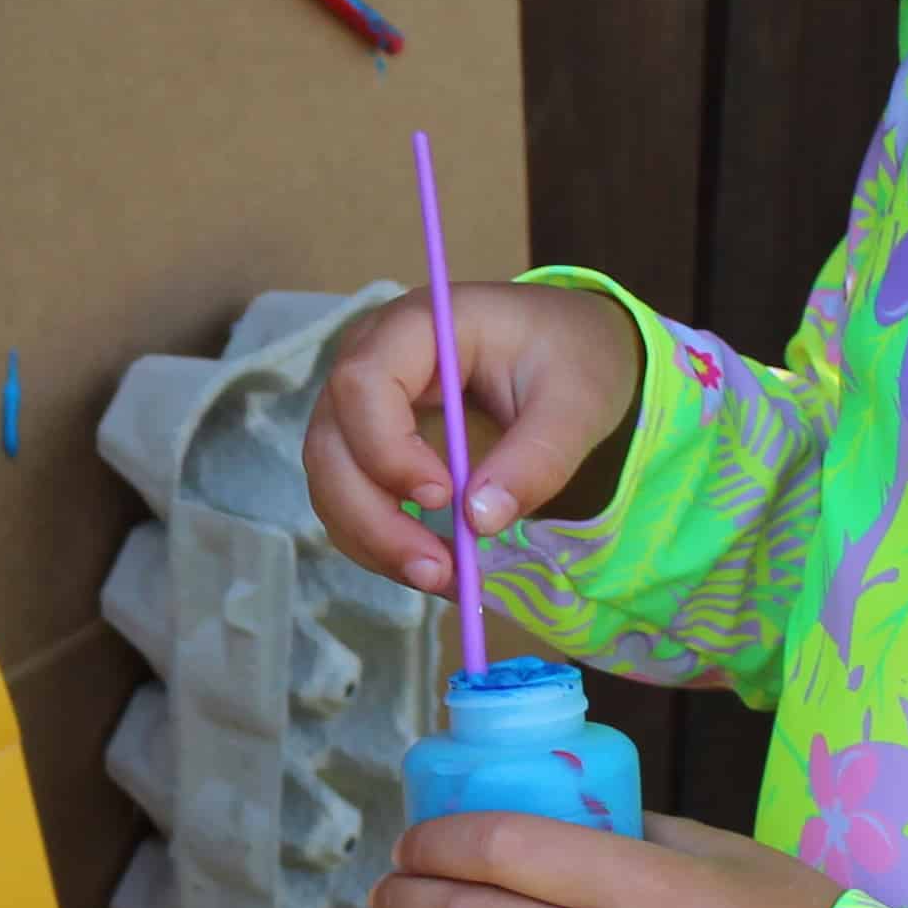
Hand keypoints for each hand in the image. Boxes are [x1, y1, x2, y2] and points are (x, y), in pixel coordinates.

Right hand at [304, 280, 645, 595]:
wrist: (568, 351)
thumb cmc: (572, 357)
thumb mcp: (576, 402)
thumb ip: (536, 457)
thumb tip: (480, 522)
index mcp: (418, 326)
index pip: (363, 383)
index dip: (387, 449)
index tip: (442, 498)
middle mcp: (370, 360)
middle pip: (332, 443)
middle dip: (374, 518)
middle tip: (439, 571)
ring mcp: (360, 406)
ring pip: (331, 482)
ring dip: (375, 541)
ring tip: (446, 581)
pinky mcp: (367, 446)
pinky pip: (351, 501)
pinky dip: (382, 544)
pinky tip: (438, 569)